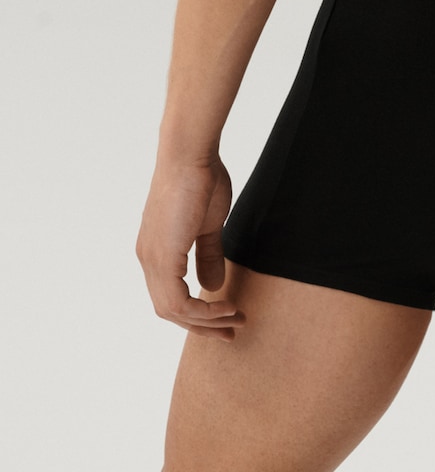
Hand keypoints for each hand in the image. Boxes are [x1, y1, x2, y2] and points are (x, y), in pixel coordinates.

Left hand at [135, 154, 245, 340]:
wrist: (189, 155)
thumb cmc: (201, 179)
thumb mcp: (208, 224)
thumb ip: (208, 254)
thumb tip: (212, 285)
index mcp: (156, 250)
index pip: (171, 295)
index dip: (198, 313)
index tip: (227, 316)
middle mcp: (148, 259)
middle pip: (169, 310)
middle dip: (202, 325)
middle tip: (231, 332)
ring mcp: (151, 259)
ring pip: (171, 310)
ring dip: (205, 321)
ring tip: (234, 319)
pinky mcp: (161, 257)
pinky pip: (177, 301)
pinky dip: (201, 311)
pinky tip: (224, 306)